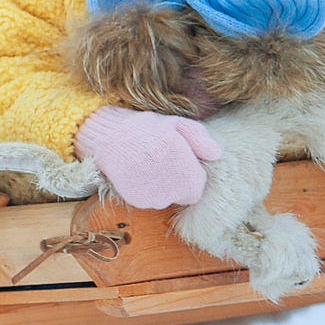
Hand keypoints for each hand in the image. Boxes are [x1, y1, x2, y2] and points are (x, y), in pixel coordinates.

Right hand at [74, 106, 220, 209]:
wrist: (107, 137)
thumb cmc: (145, 129)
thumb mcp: (175, 123)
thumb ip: (200, 136)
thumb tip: (217, 154)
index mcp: (178, 155)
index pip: (197, 187)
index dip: (190, 176)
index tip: (177, 164)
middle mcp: (167, 176)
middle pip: (183, 196)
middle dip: (177, 183)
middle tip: (160, 164)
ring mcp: (152, 190)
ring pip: (166, 200)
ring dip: (162, 189)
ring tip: (148, 167)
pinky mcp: (137, 199)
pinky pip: (150, 201)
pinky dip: (146, 192)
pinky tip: (138, 175)